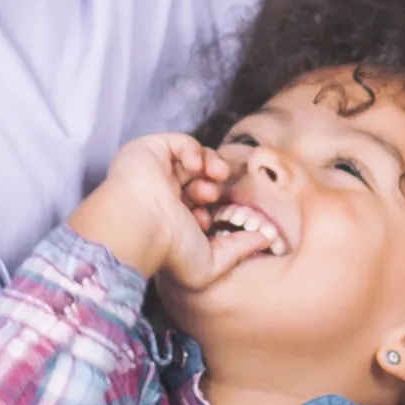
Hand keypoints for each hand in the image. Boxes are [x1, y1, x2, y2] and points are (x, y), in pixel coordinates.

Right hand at [66, 133, 251, 289]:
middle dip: (214, 187)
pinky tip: (195, 165)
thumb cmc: (169, 248)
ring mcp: (156, 172)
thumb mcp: (211, 262)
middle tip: (213, 196)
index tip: (213, 220)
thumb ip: (239, 250)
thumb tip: (264, 240)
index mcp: (173, 219)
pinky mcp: (150, 151)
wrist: (140, 224)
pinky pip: (179, 142)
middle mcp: (163, 195)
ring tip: (214, 176)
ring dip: (210, 165)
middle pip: (201, 180)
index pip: (203, 206)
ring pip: (194, 160)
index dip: (215, 208)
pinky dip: (193, 150)